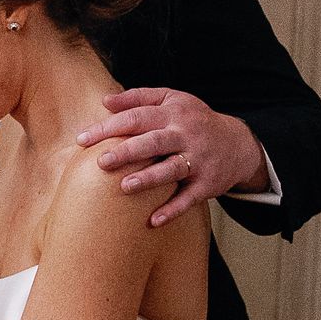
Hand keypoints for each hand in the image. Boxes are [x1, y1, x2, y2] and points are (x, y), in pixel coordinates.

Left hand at [77, 89, 265, 226]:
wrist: (238, 144)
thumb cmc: (194, 121)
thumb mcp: (172, 100)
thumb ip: (139, 98)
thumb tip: (104, 101)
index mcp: (173, 114)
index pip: (137, 117)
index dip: (109, 127)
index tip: (82, 139)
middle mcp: (186, 135)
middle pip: (154, 142)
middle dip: (127, 151)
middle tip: (101, 162)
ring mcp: (198, 160)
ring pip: (172, 169)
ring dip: (149, 179)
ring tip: (125, 186)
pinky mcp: (207, 184)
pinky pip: (189, 198)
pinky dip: (173, 210)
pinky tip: (153, 221)